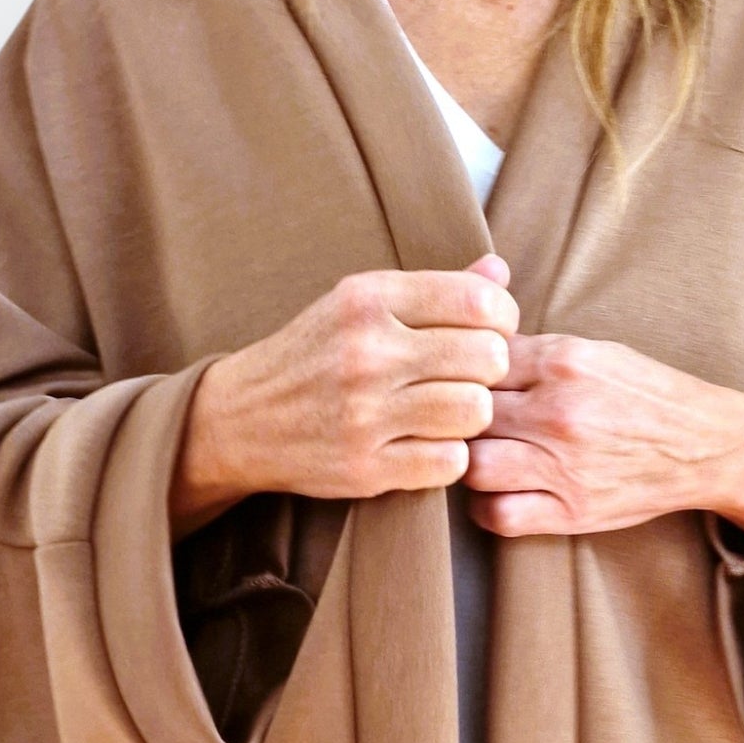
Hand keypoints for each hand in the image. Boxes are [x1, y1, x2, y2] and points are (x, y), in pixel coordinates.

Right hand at [170, 255, 518, 539]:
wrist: (241, 418)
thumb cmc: (315, 355)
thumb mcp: (361, 305)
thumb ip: (435, 290)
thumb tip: (498, 274)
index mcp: (367, 299)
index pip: (477, 302)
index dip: (502, 320)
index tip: (490, 333)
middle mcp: (367, 353)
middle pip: (488, 358)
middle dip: (491, 369)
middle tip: (471, 377)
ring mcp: (364, 414)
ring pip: (475, 412)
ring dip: (472, 415)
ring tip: (450, 412)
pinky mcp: (364, 468)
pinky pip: (450, 463)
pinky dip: (449, 457)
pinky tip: (428, 444)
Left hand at [462, 332, 743, 570]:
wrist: (706, 446)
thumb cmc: (646, 395)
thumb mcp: (596, 352)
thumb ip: (535, 347)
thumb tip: (474, 321)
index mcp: (564, 359)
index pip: (476, 358)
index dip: (459, 372)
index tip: (459, 383)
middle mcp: (559, 411)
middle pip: (466, 412)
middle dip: (456, 418)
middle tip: (459, 424)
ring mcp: (563, 464)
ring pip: (473, 465)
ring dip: (467, 464)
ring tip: (478, 457)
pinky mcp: (570, 510)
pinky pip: (499, 515)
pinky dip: (487, 507)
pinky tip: (497, 492)